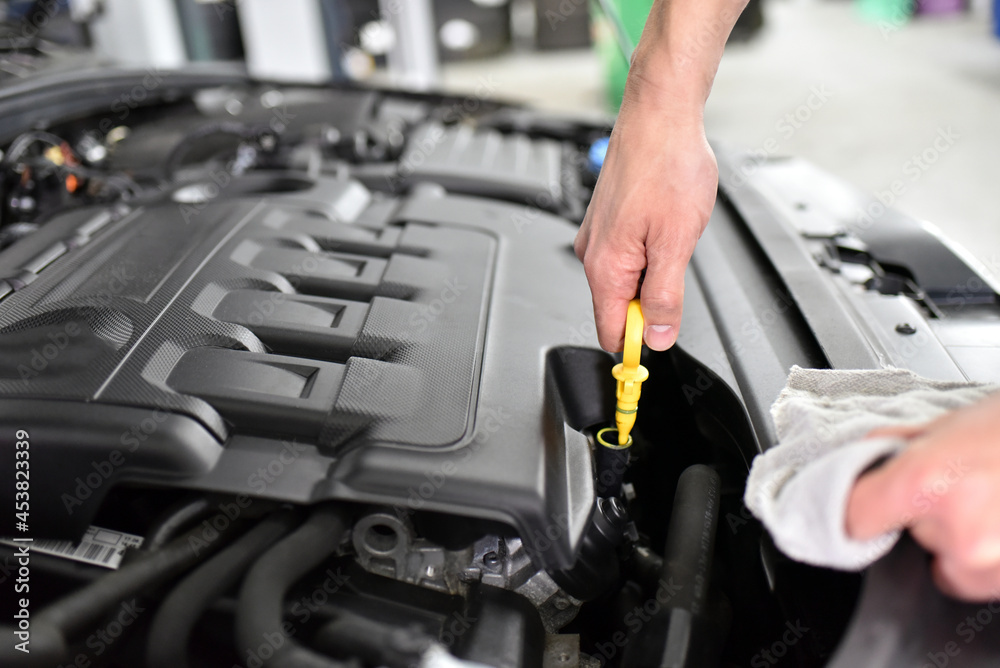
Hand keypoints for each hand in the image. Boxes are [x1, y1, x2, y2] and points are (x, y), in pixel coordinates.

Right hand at [574, 85, 717, 351]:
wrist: (659, 116)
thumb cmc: (667, 166)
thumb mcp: (677, 243)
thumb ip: (664, 298)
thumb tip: (657, 336)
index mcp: (605, 267)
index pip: (610, 332)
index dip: (639, 341)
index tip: (663, 335)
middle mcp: (592, 254)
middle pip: (618, 308)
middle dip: (651, 300)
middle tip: (677, 262)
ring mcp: (597, 237)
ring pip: (625, 280)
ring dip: (654, 271)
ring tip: (672, 233)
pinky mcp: (607, 222)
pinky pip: (626, 256)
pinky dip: (649, 250)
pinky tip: (664, 223)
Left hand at [846, 392, 999, 600]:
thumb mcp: (953, 422)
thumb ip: (900, 445)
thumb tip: (863, 457)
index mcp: (927, 483)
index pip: (855, 517)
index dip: (859, 506)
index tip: (864, 502)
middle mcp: (958, 532)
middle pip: (913, 538)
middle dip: (930, 513)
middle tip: (966, 482)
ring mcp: (994, 565)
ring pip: (954, 563)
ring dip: (969, 538)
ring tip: (999, 499)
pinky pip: (989, 575)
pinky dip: (999, 553)